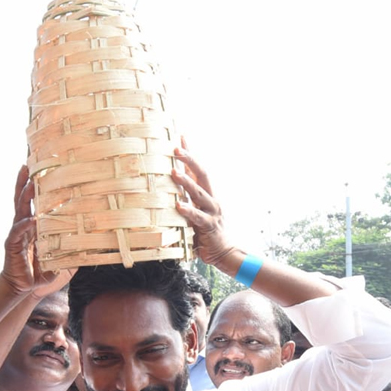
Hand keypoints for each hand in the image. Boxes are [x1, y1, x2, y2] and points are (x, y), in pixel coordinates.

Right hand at [1, 166, 71, 296]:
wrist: (25, 287)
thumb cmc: (42, 271)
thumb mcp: (62, 257)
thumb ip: (73, 246)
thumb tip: (94, 240)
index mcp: (35, 226)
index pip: (36, 202)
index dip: (38, 187)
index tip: (43, 169)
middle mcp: (23, 226)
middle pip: (23, 199)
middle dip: (25, 182)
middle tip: (28, 163)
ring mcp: (17, 234)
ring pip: (19, 210)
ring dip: (23, 195)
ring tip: (27, 182)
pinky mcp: (12, 246)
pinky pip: (17, 233)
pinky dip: (24, 225)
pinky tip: (30, 219)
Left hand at [172, 142, 237, 271]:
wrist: (225, 253)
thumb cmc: (205, 234)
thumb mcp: (194, 214)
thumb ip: (184, 202)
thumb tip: (166, 193)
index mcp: (207, 195)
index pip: (198, 170)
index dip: (190, 154)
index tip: (180, 137)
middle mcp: (211, 200)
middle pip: (202, 174)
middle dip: (189, 160)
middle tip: (176, 148)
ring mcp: (212, 212)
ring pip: (199, 193)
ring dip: (186, 182)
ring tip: (174, 172)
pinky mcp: (210, 226)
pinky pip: (197, 217)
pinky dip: (188, 210)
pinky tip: (179, 205)